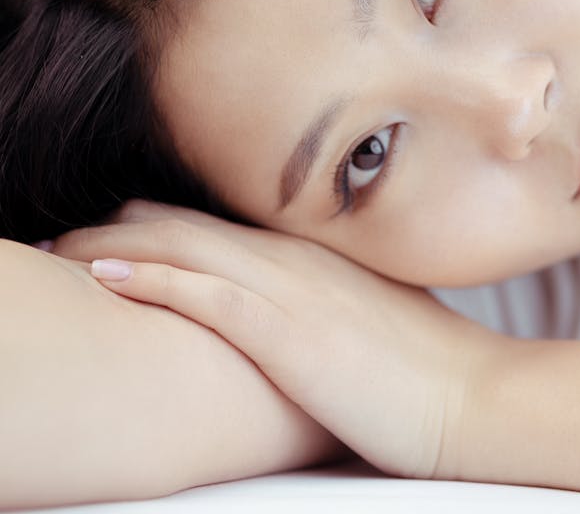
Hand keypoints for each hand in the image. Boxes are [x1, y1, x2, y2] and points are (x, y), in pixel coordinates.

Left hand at [48, 200, 502, 479]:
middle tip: (74, 233)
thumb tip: (308, 313)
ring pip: (184, 247)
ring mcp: (290, 292)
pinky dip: (152, 278)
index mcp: (313, 258)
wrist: (472, 397)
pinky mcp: (289, 332)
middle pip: (190, 225)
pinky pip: (205, 294)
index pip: (222, 226)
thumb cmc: (431, 367)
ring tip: (64, 246)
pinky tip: (109, 275)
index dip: (166, 226)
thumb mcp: (375, 319)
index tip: (122, 230)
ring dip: (116, 244)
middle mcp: (295, 261)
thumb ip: (334, 302)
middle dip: (125, 226)